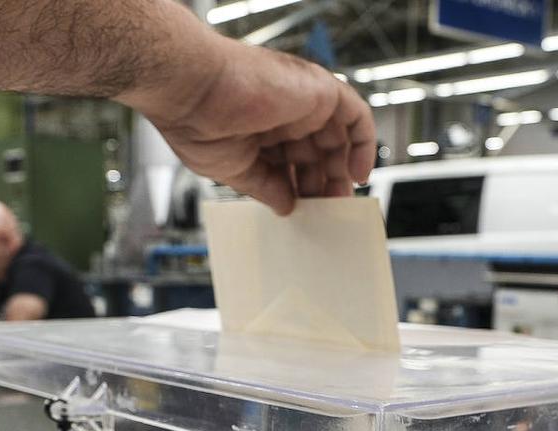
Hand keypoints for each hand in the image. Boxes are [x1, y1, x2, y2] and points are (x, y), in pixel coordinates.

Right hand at [125, 39, 374, 214]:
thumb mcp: (231, 169)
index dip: (300, 188)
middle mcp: (283, 111)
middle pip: (317, 153)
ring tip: (339, 203)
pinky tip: (358, 173)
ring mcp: (302, 100)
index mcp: (259, 127)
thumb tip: (284, 204)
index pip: (291, 161)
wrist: (193, 90)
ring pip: (337, 139)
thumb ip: (263, 186)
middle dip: (323, 186)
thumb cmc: (196, 120)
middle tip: (326, 213)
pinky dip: (364, 143)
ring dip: (342, 173)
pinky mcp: (319, 91)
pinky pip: (356, 116)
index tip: (305, 212)